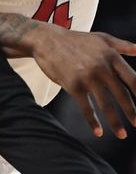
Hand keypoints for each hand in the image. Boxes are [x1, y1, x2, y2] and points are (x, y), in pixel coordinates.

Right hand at [30, 23, 135, 137]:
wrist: (46, 40)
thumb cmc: (75, 40)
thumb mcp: (101, 38)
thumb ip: (122, 45)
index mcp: (111, 56)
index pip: (133, 79)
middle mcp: (101, 67)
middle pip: (122, 94)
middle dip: (132, 112)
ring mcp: (87, 77)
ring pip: (106, 104)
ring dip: (115, 122)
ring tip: (122, 135)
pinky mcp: (73, 85)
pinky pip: (85, 107)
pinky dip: (92, 121)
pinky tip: (98, 132)